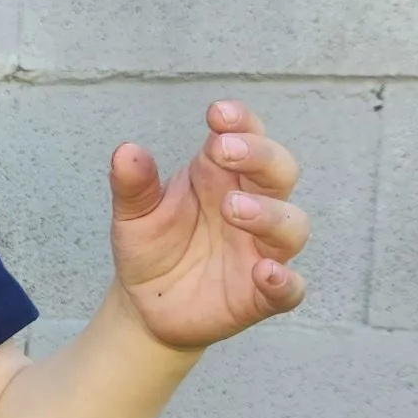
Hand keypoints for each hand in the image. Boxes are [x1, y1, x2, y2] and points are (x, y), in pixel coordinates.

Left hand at [108, 100, 308, 350]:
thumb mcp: (133, 214)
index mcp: (220, 177)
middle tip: (224, 151)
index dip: (241, 122)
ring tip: (235, 208)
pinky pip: (289, 288)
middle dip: (259, 156)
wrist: (143, 304)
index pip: (246, 137)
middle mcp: (251, 206)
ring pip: (292, 224)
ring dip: (269, 213)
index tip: (217, 114)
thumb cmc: (150, 247)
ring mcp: (260, 250)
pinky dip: (285, 281)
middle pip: (279, 171)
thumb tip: (126, 152)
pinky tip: (266, 273)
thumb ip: (133, 185)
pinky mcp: (261, 294)